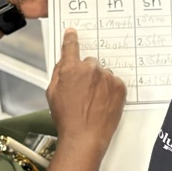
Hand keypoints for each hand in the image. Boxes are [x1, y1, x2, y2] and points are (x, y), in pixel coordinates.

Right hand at [47, 29, 125, 154]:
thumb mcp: (52, 94)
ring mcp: (107, 78)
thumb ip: (58, 74)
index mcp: (71, 69)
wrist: (85, 137)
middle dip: (87, 74)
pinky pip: (114, 83)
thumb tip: (64, 64)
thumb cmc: (67, 119)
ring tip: (93, 102)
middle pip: (90, 63)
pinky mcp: (120, 87)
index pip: (71, 47)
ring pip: (103, 74)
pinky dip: (110, 91)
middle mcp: (91, 70)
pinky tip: (102, 104)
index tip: (72, 33)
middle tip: (83, 92)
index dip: (71, 39)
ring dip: (99, 83)